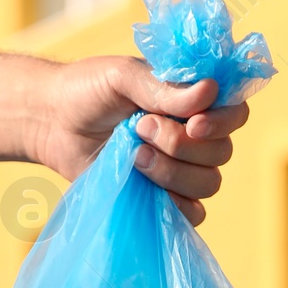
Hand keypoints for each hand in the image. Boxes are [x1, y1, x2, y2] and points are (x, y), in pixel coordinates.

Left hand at [31, 56, 248, 225]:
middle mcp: (196, 136)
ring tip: (134, 155)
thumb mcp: (122, 75)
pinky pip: (193, 213)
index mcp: (195, 101)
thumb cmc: (88, 90)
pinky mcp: (165, 198)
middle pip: (222, 152)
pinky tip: (144, 184)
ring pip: (209, 183)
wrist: (52, 123)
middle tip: (141, 128)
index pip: (236, 113)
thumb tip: (209, 91)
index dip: (224, 121)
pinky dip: (175, 203)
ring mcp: (182, 169)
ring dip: (172, 172)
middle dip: (182, 145)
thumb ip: (163, 87)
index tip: (194, 122)